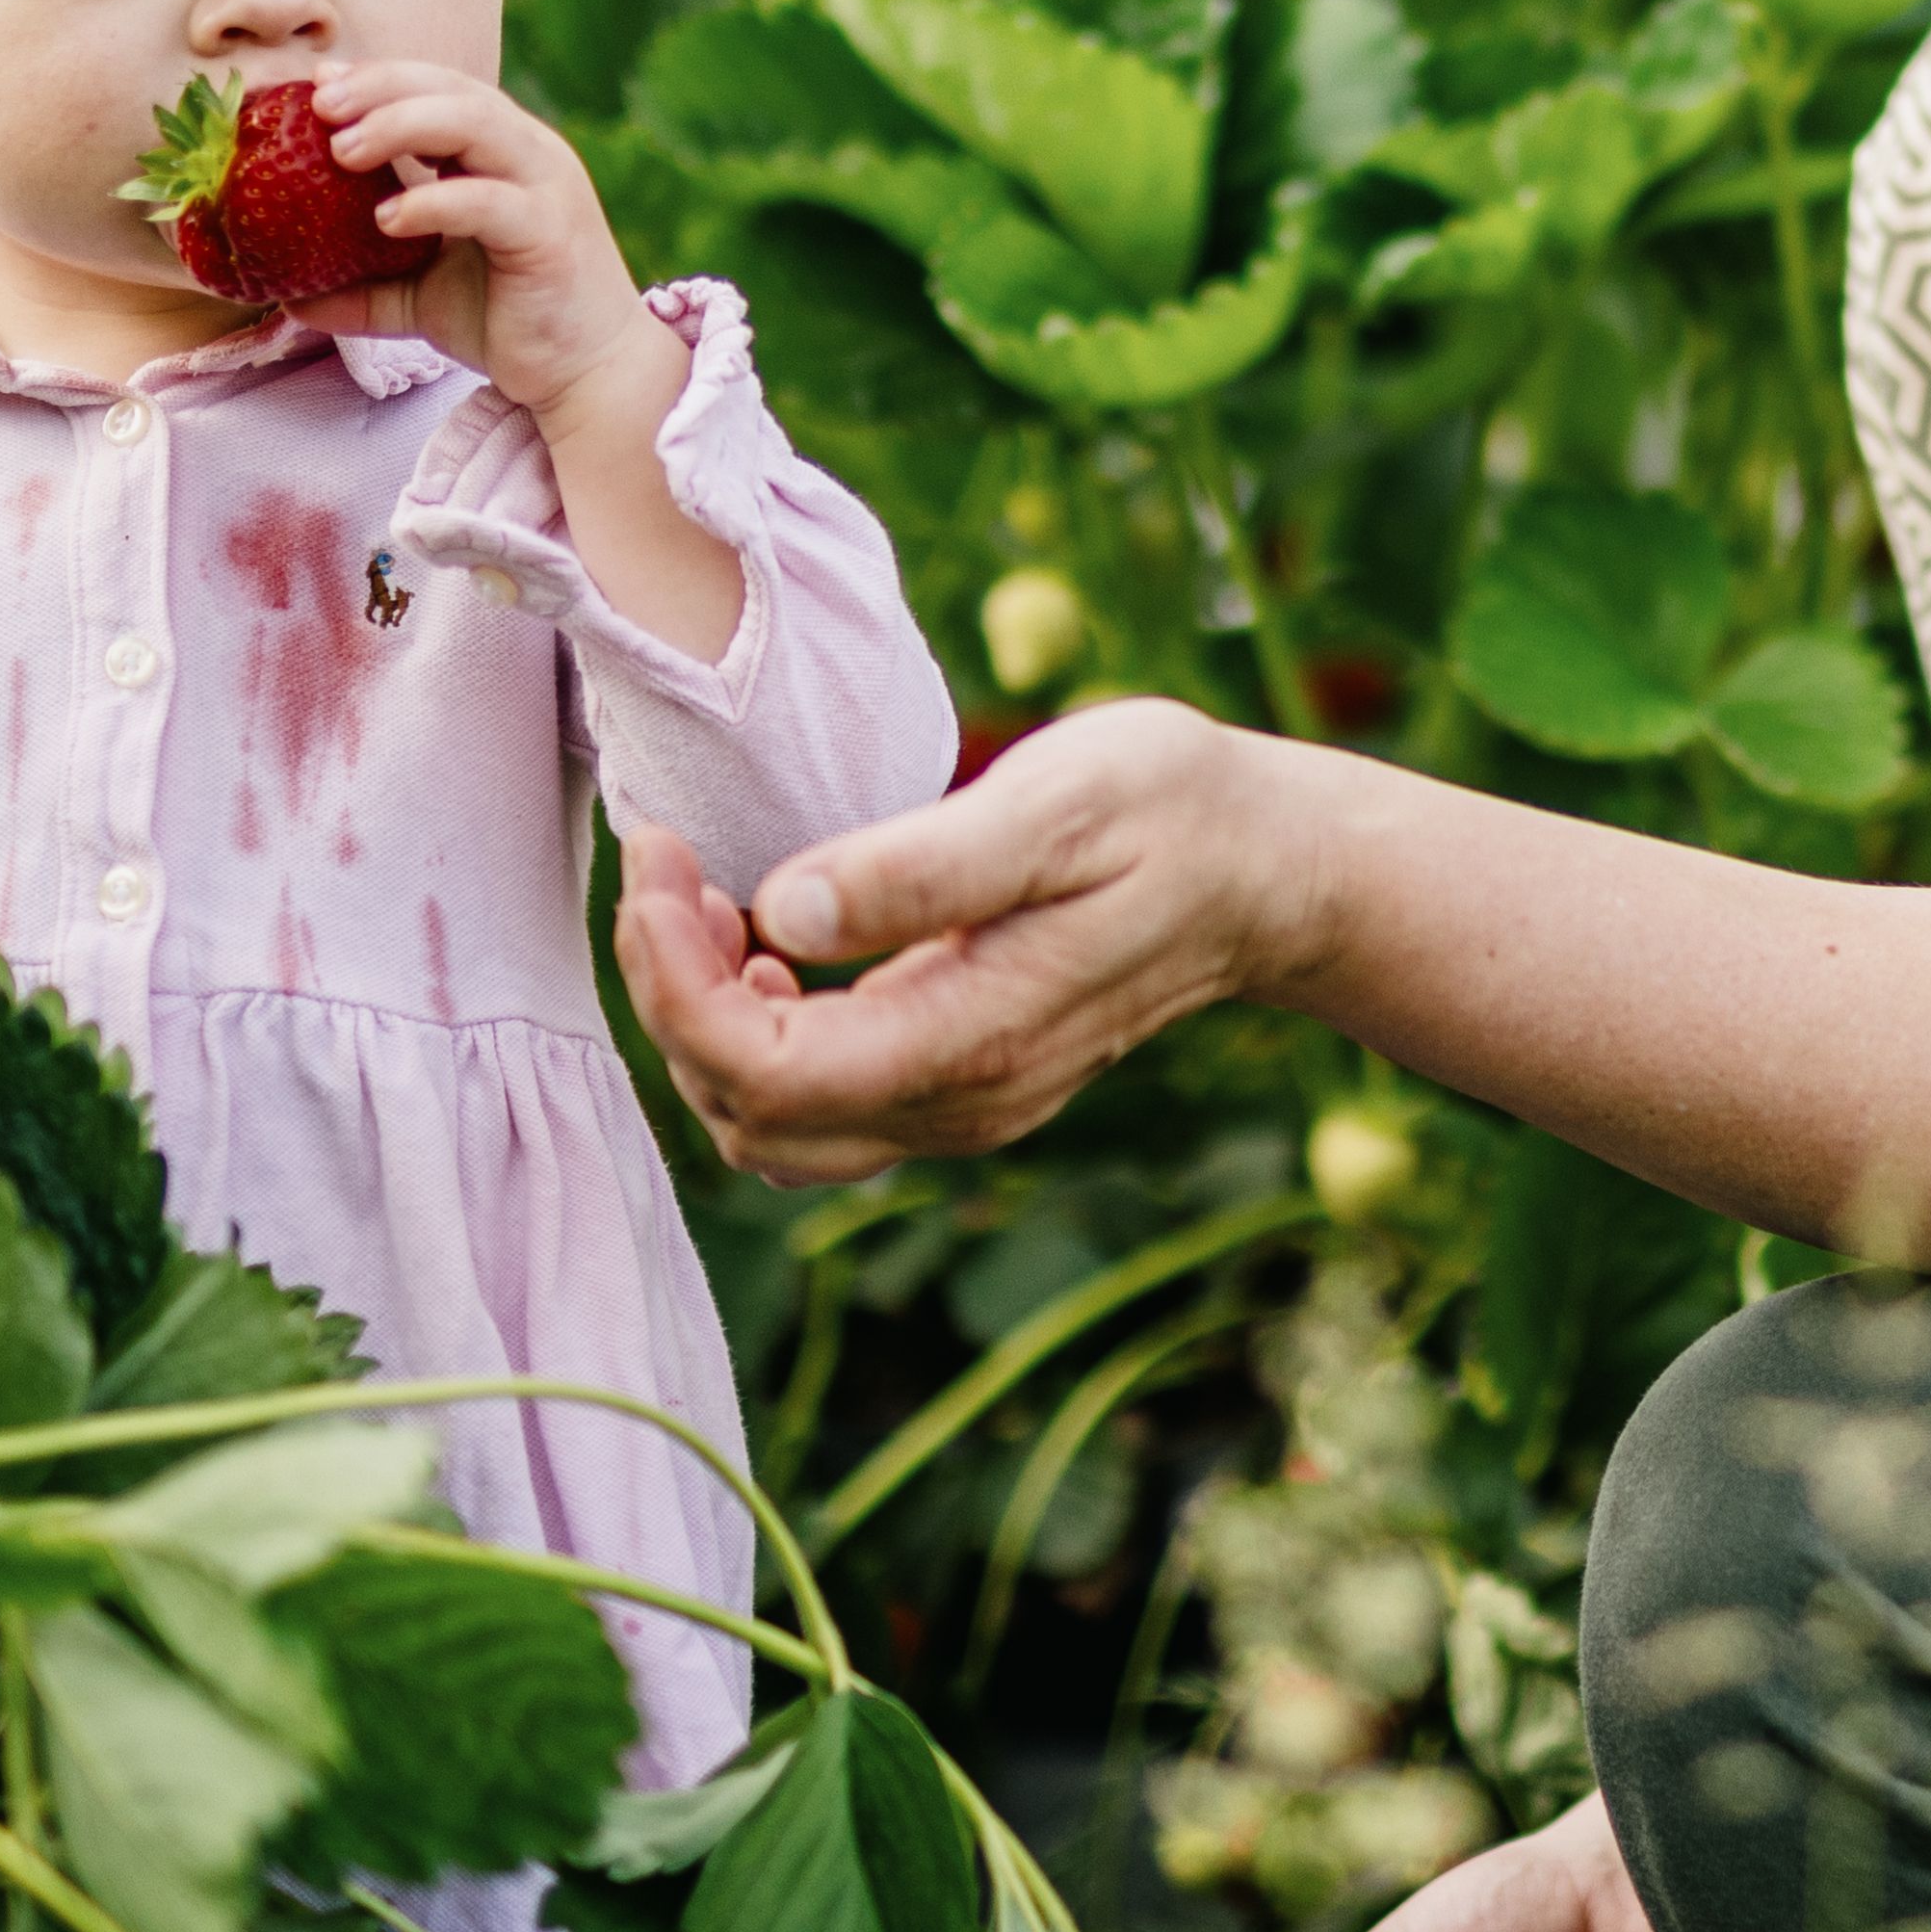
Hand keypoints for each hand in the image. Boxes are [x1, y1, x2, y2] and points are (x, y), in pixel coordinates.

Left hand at [291, 58, 677, 446]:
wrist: (590, 376)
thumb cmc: (512, 324)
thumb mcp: (422, 297)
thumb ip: (364, 286)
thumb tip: (289, 297)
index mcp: (502, 153)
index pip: (439, 88)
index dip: (378, 78)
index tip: (317, 86)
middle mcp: (529, 154)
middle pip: (452, 89)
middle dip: (381, 87)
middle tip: (318, 107)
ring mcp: (546, 188)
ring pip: (475, 123)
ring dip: (402, 124)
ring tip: (342, 150)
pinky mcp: (550, 234)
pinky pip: (488, 200)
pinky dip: (434, 201)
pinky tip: (386, 218)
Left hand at [617, 703, 1330, 1186]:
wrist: (1270, 870)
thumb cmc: (1169, 812)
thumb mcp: (1055, 804)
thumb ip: (921, 866)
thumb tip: (783, 908)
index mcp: (972, 1040)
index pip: (760, 1071)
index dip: (673, 979)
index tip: (660, 859)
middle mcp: (960, 1101)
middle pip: (745, 1114)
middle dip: (672, 996)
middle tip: (670, 869)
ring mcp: (960, 1105)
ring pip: (768, 1127)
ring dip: (706, 1024)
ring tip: (708, 902)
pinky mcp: (956, 1083)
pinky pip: (817, 1104)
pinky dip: (755, 1038)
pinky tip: (769, 942)